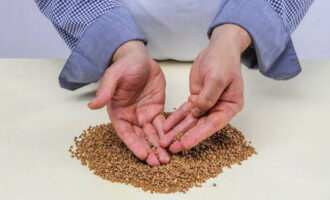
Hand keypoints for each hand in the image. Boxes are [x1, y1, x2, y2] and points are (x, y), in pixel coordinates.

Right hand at [88, 41, 168, 165]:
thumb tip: (92, 105)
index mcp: (118, 112)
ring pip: (152, 134)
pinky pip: (162, 124)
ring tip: (166, 159)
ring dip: (158, 146)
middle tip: (158, 163)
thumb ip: (105, 91)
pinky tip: (173, 142)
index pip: (125, 133)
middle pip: (140, 138)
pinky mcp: (156, 110)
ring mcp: (144, 114)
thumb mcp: (114, 76)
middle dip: (149, 150)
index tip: (143, 155)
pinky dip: (166, 134)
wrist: (139, 58)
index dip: (133, 145)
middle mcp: (131, 117)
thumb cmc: (125, 65)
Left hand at [160, 24, 250, 152]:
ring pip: (191, 120)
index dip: (198, 135)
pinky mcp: (196, 98)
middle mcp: (218, 108)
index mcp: (230, 106)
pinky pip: (184, 111)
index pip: (213, 124)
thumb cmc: (223, 61)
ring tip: (165, 141)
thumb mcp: (216, 78)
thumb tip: (197, 114)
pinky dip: (175, 118)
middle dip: (185, 136)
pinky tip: (166, 126)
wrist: (217, 48)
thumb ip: (207, 97)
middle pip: (200, 125)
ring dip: (178, 130)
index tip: (185, 144)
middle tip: (172, 147)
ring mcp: (206, 104)